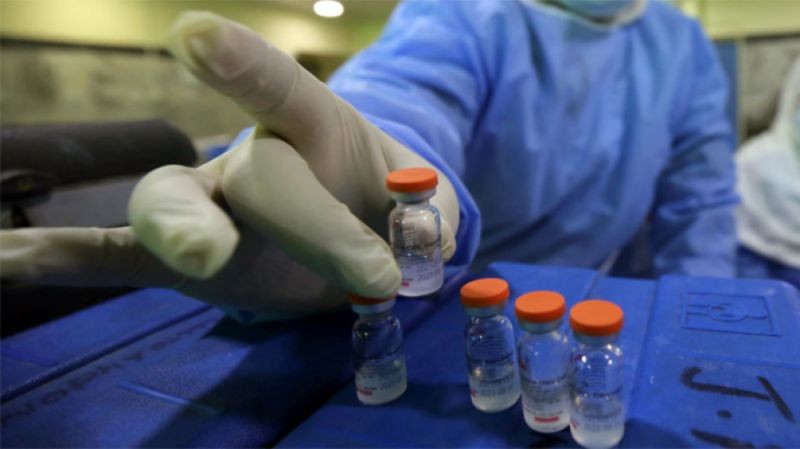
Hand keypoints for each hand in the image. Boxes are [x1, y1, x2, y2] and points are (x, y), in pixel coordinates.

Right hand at [0, 12, 458, 318]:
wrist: (345, 232)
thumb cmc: (379, 201)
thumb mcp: (419, 203)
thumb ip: (424, 221)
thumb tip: (420, 251)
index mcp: (311, 125)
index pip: (279, 87)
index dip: (242, 64)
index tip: (196, 39)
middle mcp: (248, 157)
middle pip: (260, 176)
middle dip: (313, 224)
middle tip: (377, 277)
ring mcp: (207, 205)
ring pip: (170, 204)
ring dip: (179, 232)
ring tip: (198, 256)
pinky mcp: (180, 259)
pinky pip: (120, 256)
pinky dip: (68, 260)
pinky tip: (8, 262)